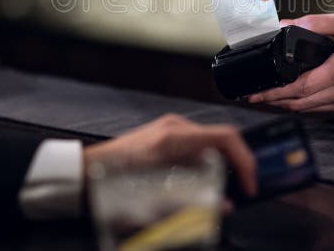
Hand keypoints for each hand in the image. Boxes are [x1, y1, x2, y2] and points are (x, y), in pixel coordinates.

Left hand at [83, 114, 256, 196]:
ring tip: (214, 193)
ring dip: (217, 169)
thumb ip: (195, 202)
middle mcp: (174, 127)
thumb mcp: (157, 200)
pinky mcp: (163, 137)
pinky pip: (194, 148)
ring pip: (208, 146)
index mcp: (175, 137)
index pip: (227, 137)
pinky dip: (202, 167)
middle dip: (233, 168)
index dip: (246, 161)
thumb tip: (224, 205)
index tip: (250, 183)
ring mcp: (168, 129)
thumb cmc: (113, 184)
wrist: (83, 174)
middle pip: (220, 142)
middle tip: (236, 192)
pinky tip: (195, 186)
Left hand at [248, 13, 333, 111]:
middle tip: (253, 95)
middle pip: (301, 102)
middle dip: (274, 100)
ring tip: (267, 96)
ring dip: (287, 103)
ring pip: (311, 108)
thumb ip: (317, 25)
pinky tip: (294, 95)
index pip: (302, 87)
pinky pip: (323, 108)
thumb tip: (286, 26)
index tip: (255, 93)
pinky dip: (305, 103)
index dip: (275, 92)